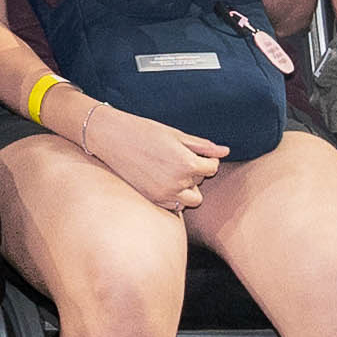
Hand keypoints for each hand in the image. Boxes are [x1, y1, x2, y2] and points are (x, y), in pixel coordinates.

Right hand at [71, 98, 226, 211]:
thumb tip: (225, 151)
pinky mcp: (152, 199)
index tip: (194, 151)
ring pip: (191, 199)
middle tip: (177, 157)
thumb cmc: (144, 131)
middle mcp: (178, 182)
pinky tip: (163, 180)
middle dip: (195, 171)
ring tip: (172, 171)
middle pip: (201, 182)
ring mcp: (164, 194)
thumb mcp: (176, 135)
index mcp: (187, 163)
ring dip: (187, 187)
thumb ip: (203, 146)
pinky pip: (175, 206)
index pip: (212, 168)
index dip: (207, 158)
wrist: (111, 138)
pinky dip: (174, 196)